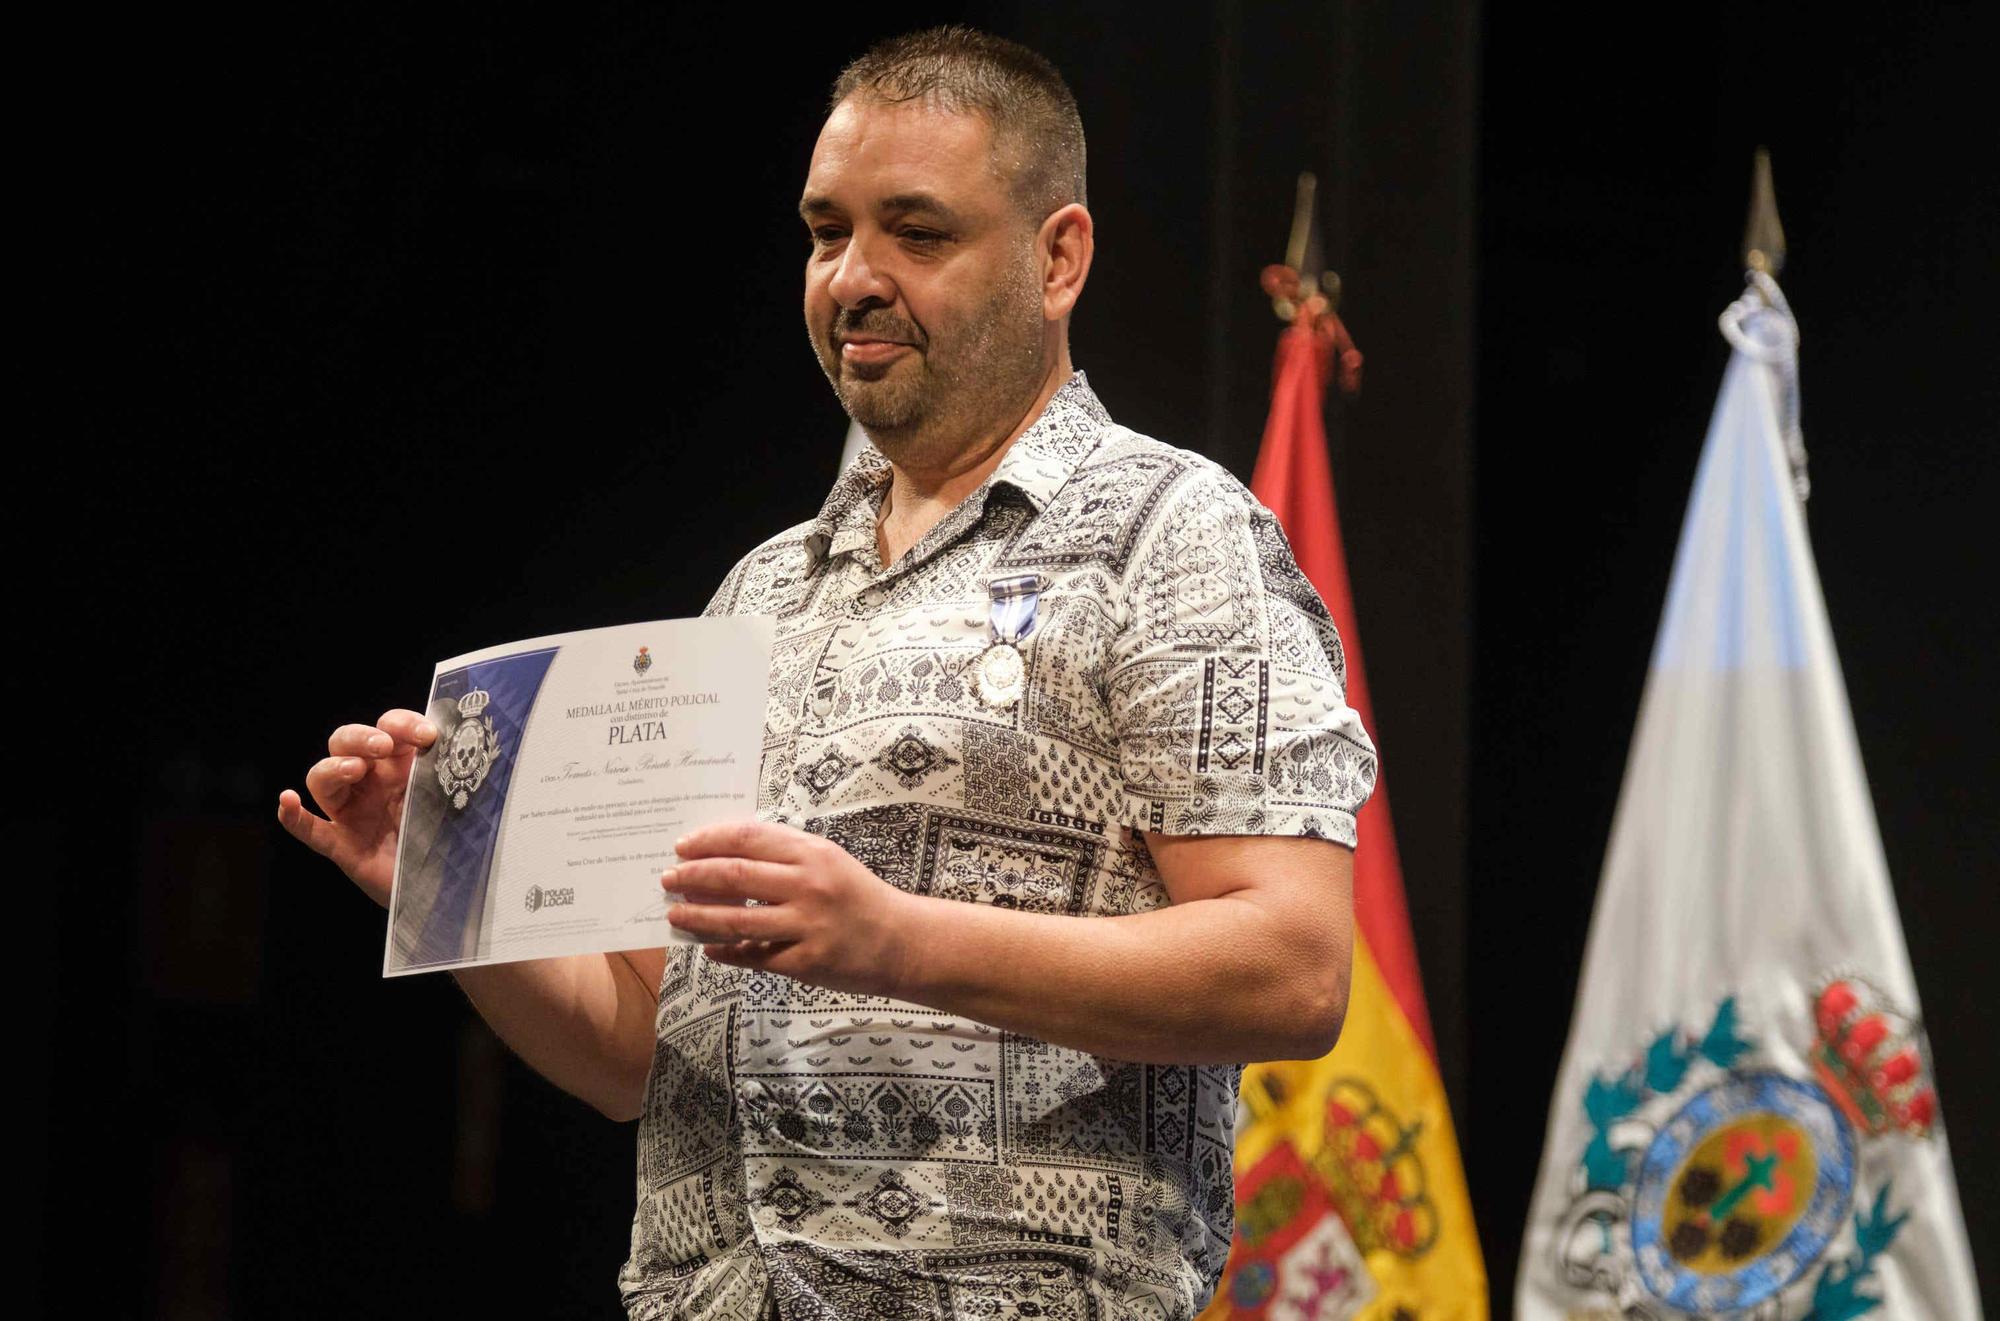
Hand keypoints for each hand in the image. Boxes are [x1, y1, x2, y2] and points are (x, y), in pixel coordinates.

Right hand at [276, 708, 436, 907]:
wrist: (448, 885)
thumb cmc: (451, 834)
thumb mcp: (454, 796)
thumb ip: (452, 771)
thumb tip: (461, 743)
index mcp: (400, 764)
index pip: (388, 727)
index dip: (401, 724)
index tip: (427, 736)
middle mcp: (371, 783)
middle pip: (345, 743)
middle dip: (360, 738)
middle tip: (382, 747)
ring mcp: (353, 813)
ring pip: (322, 779)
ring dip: (333, 768)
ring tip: (354, 770)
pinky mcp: (343, 845)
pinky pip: (311, 830)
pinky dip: (294, 817)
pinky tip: (287, 801)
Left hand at [665, 821, 918, 997]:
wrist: (901, 941)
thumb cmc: (859, 896)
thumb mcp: (828, 861)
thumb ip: (784, 855)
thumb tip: (725, 855)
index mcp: (812, 853)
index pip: (748, 838)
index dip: (709, 840)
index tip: (682, 846)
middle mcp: (808, 885)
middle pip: (736, 875)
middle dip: (693, 876)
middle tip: (667, 879)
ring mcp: (807, 925)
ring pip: (737, 920)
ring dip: (698, 917)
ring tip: (674, 914)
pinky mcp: (806, 962)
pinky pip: (754, 957)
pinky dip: (726, 952)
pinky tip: (707, 948)